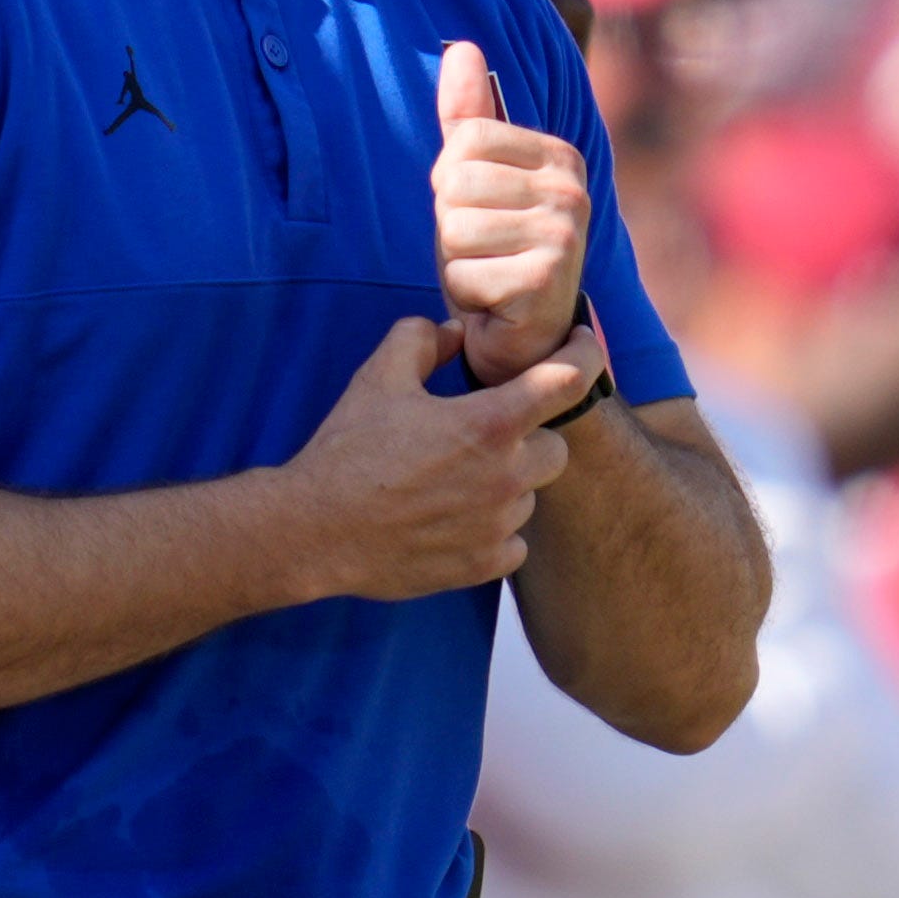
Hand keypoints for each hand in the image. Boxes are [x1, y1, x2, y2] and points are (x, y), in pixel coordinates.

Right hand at [279, 315, 598, 601]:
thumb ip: (421, 340)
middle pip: (555, 448)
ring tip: (453, 483)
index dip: (584, 356)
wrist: (314, 529)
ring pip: (529, 496)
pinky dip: (493, 531)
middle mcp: (506, 476)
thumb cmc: (346, 452)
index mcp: (489, 424)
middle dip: (527, 438)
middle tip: (480, 438)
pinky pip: (514, 543)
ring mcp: (498, 525)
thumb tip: (453, 333)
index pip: (568, 381)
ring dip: (505, 486)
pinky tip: (454, 521)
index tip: (581, 347)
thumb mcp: (377, 378)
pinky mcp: (484, 564)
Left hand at [432, 40, 592, 384]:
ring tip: (488, 275)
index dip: (450, 185)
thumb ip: (468, 117)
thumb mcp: (475, 182)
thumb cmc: (496, 255)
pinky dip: (465, 296)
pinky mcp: (547, 280)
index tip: (480, 213)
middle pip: (453, 185)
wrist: (526, 340)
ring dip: (455, 263)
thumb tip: (461, 47)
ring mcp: (565, 234)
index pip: (461, 142)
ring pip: (454, 230)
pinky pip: (462, 274)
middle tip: (482, 252)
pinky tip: (494, 304)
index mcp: (558, 155)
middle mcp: (571, 189)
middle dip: (450, 227)